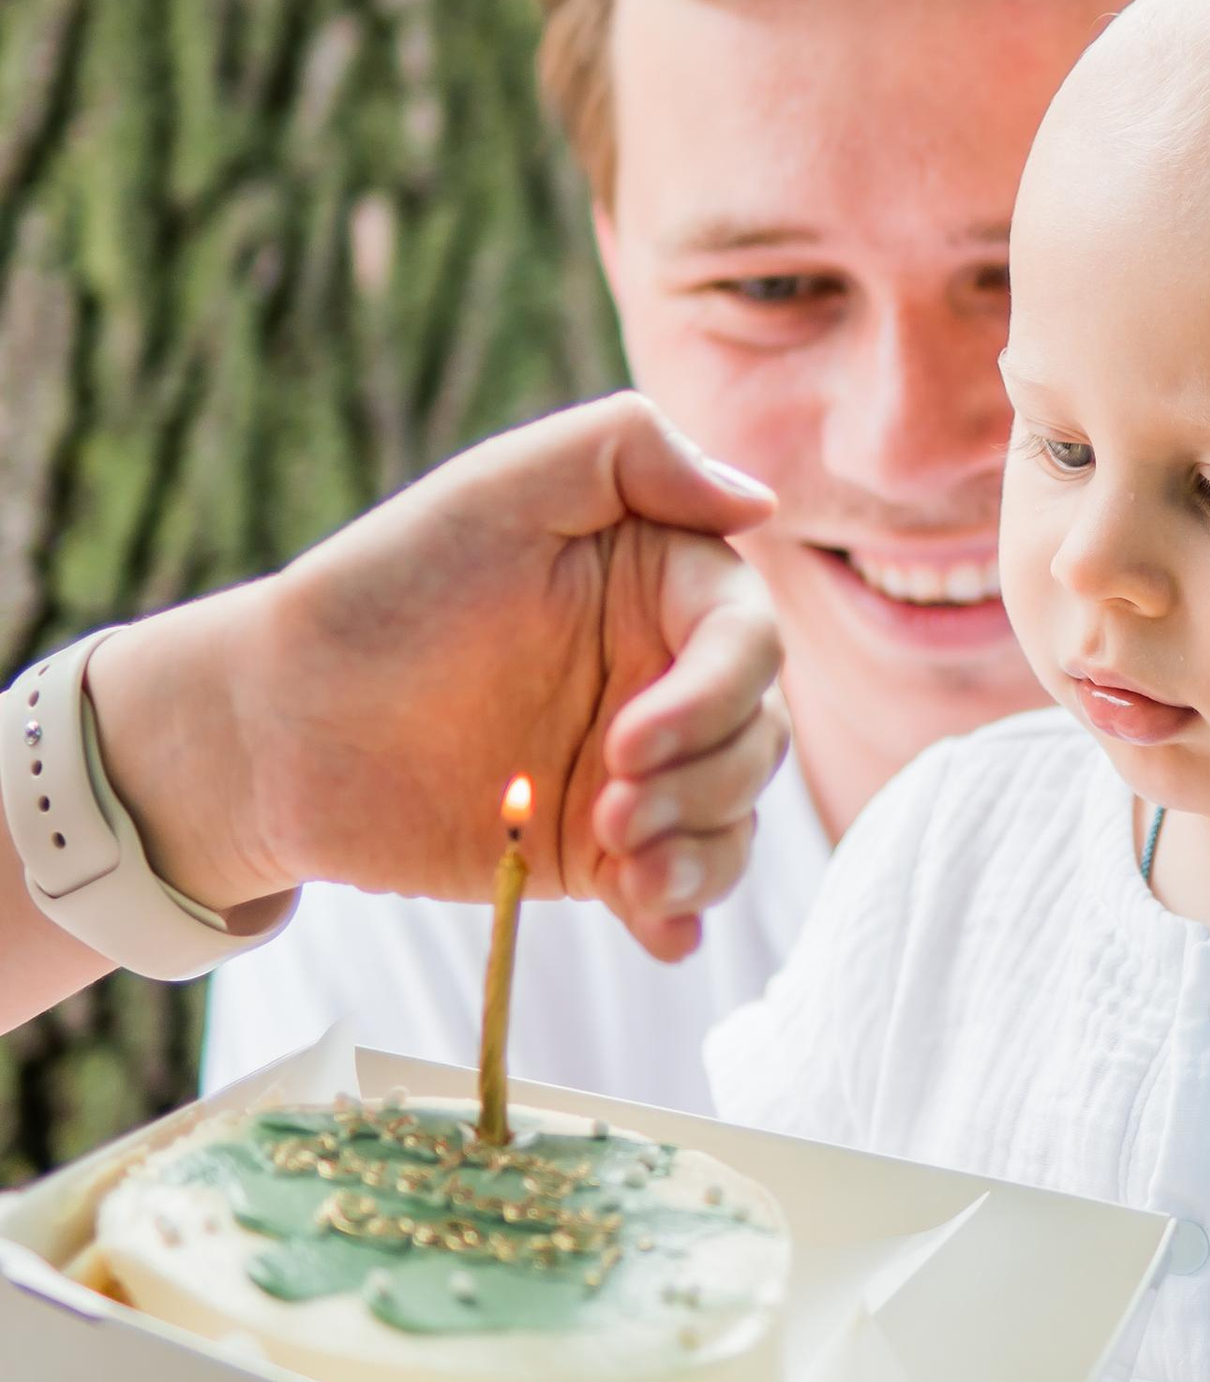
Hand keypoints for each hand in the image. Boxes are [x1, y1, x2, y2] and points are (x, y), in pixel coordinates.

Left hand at [88, 397, 786, 961]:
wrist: (281, 725)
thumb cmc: (384, 588)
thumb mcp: (499, 487)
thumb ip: (629, 451)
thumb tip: (757, 502)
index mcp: (659, 584)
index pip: (747, 641)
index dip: (714, 696)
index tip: (631, 742)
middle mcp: (662, 674)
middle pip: (756, 735)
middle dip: (703, 782)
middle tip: (610, 812)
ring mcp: (636, 768)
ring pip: (733, 815)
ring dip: (701, 851)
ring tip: (622, 868)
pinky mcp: (598, 849)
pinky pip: (677, 885)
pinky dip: (681, 913)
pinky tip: (656, 929)